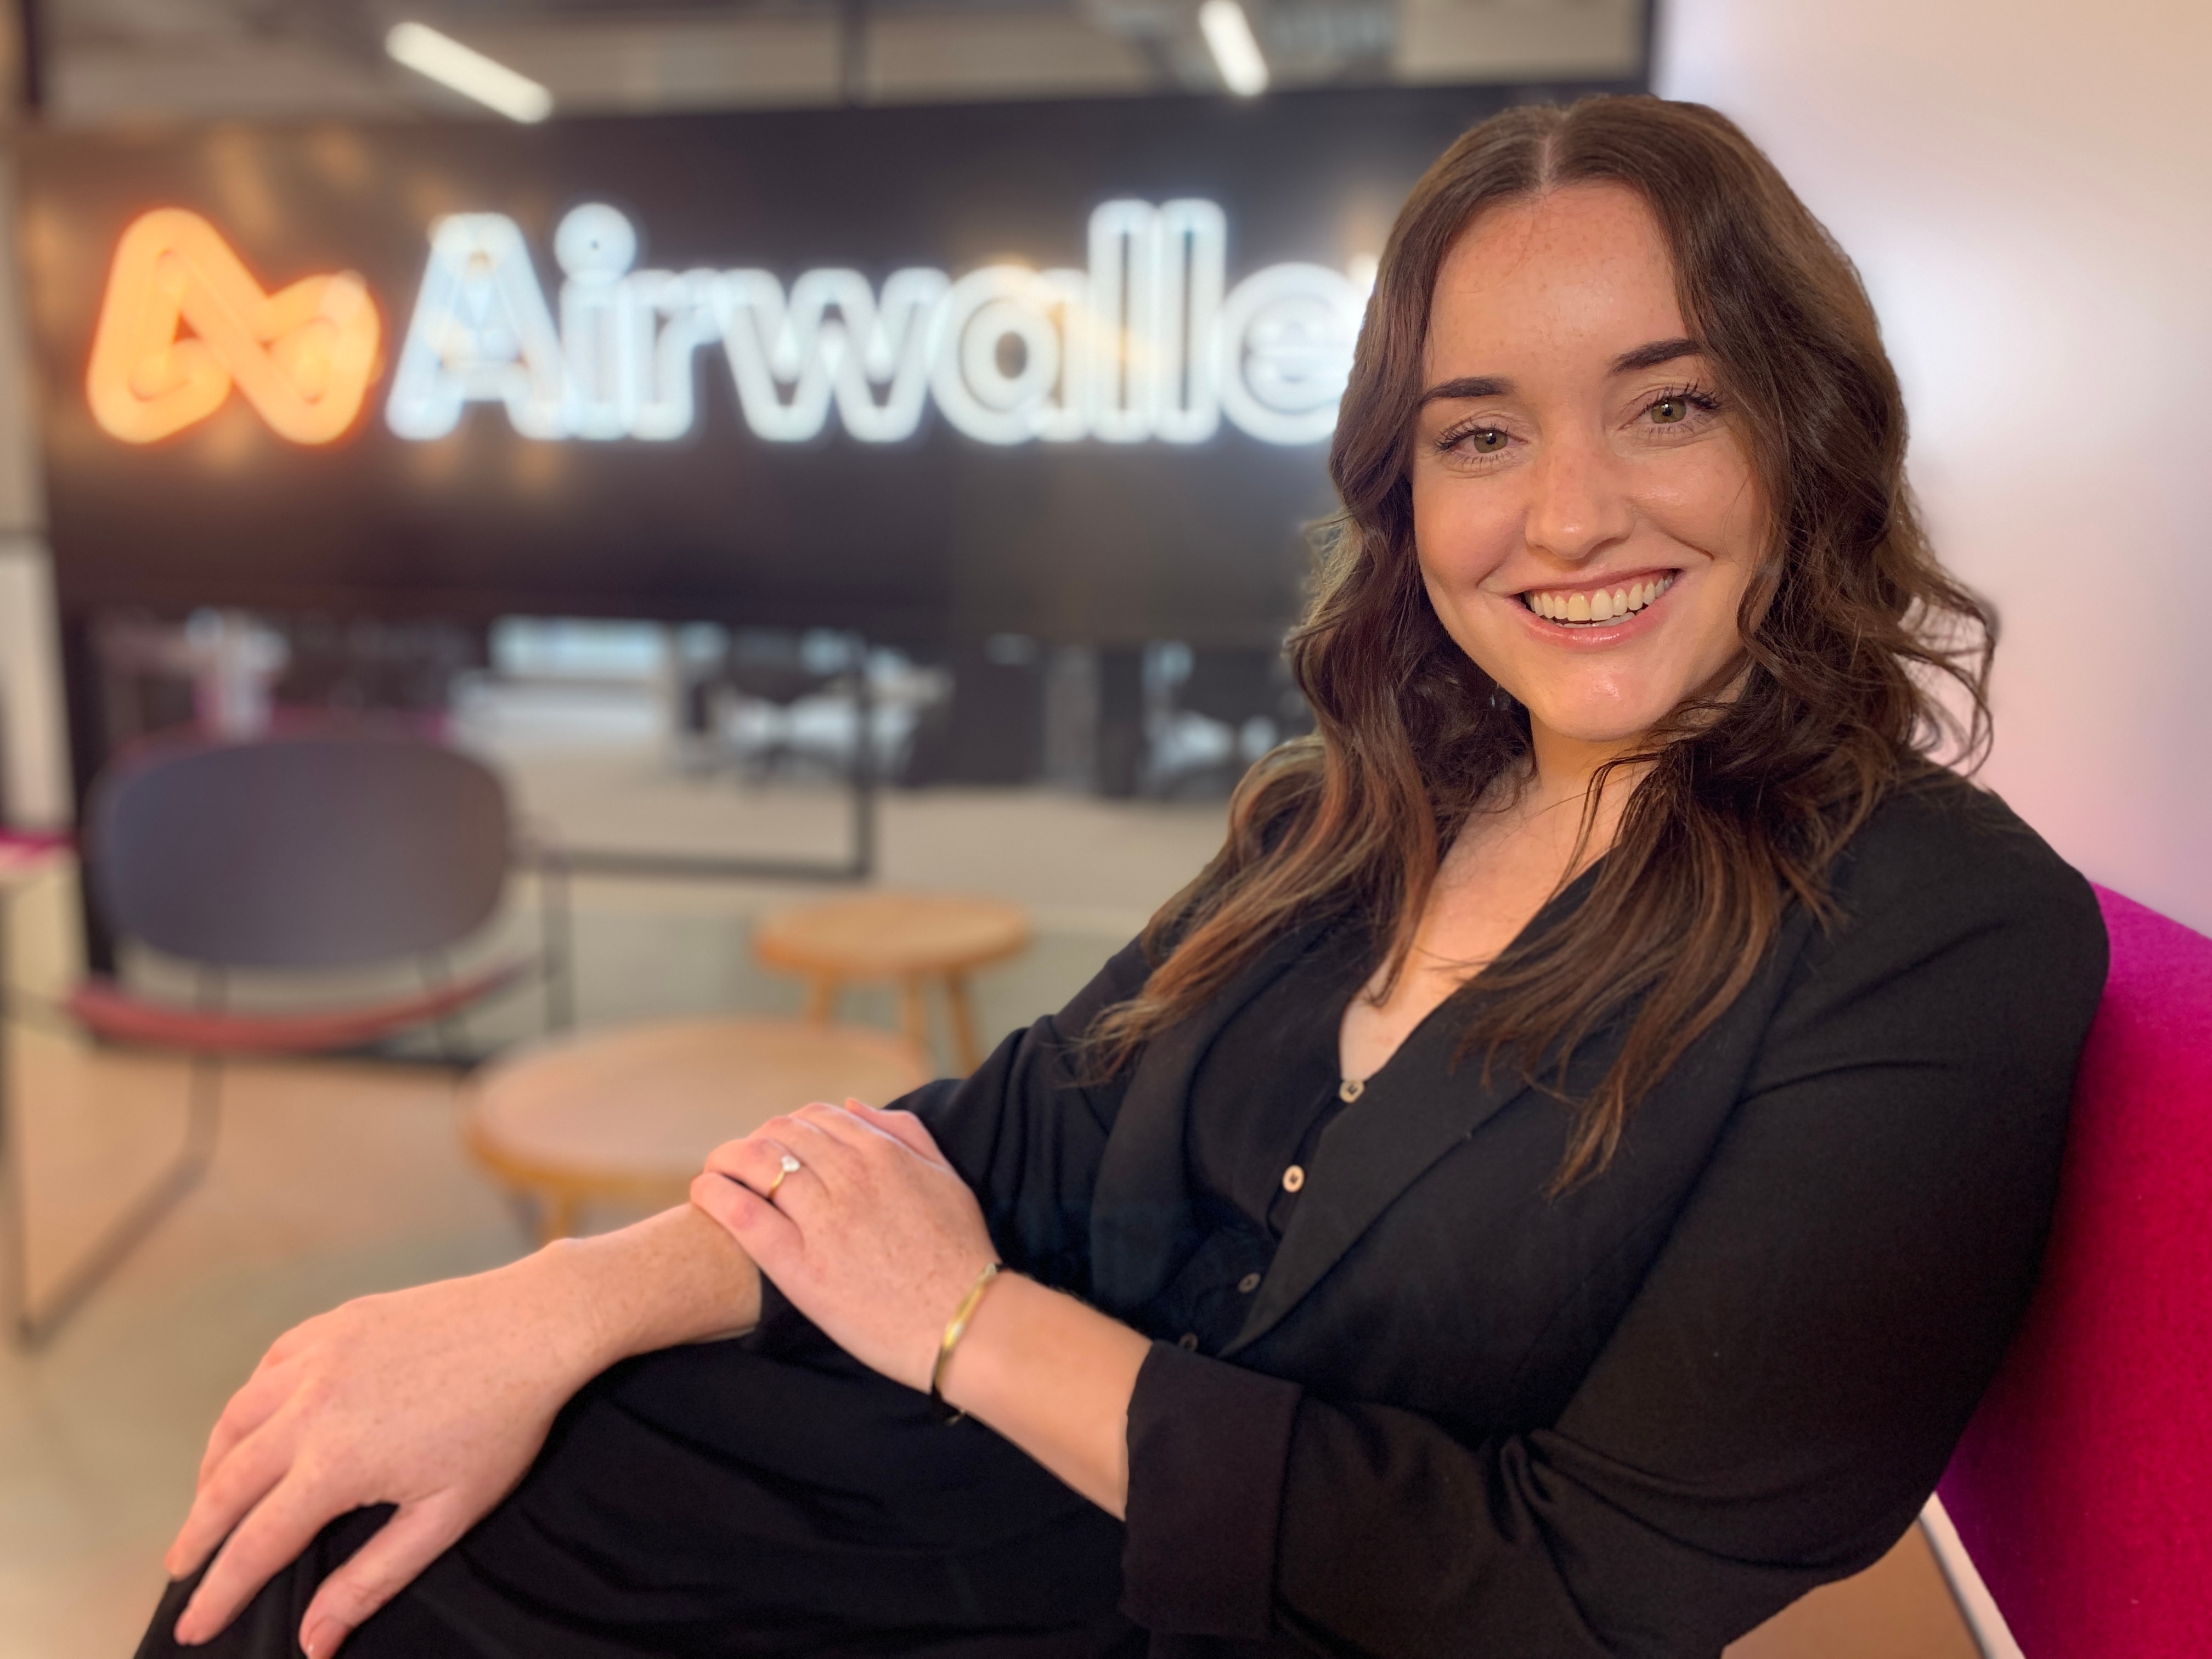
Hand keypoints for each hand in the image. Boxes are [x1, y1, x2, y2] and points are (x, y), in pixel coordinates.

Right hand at [164, 1207, 759, 1655]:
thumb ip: (372, 1579)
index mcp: (333, 1465)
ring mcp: (319, 1356)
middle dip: (197, 1536)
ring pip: (236, 1419)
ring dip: (212, 1466)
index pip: (254, 1546)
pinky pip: (269, 1365)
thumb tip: (311, 1641)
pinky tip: (251, 1421)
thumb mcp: (446, 1515)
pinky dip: (248, 1403)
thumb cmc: (503, 1425)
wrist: (538, 1325)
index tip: (193, 1627)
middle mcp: (309, 1408)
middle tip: (180, 1571)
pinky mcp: (337, 1320)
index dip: (218, 1592)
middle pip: (226, 1484)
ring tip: (208, 1501)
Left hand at [690, 1099, 995, 1392]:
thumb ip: (905, 1132)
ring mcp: (825, 1219)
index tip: (778, 1145)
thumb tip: (854, 1104)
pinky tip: (702, 1193)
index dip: (789, 1126)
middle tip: (740, 1162)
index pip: (816, 1116)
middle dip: (754, 1140)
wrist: (964, 1321)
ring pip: (756, 1163)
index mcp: (883, 1153)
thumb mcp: (946, 1177)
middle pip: (780, 1134)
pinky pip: (744, 1215)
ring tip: (714, 1173)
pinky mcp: (801, 1266)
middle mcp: (851, 1176)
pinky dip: (715, 1195)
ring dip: (725, 1159)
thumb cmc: (960, 1253)